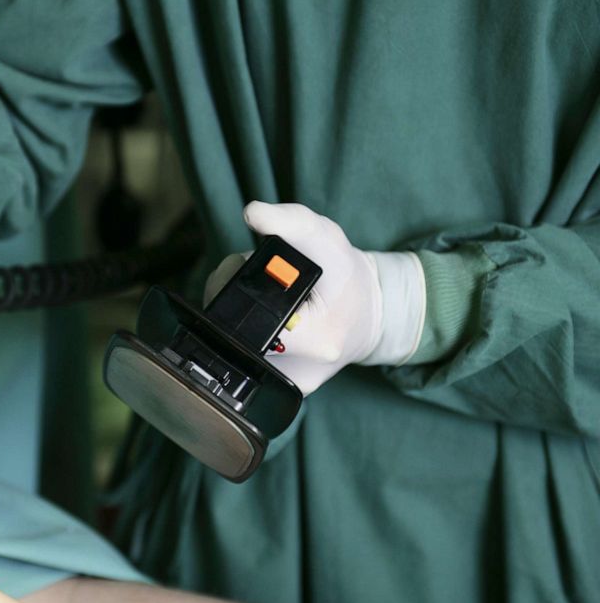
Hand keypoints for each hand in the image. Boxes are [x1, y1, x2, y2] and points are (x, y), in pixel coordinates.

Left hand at [204, 202, 425, 393]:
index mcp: (317, 336)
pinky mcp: (288, 390)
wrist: (371, 314)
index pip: (245, 313)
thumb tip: (253, 212)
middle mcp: (306, 368)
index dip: (234, 282)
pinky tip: (270, 322)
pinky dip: (250, 336)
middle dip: (235, 297)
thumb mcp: (324, 237)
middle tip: (261, 281)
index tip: (250, 265)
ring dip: (238, 317)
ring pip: (236, 346)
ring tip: (267, 301)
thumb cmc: (344, 275)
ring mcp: (296, 384)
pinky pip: (249, 360)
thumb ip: (290, 221)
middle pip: (233, 331)